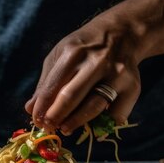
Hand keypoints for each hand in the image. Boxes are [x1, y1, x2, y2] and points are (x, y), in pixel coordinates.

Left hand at [25, 14, 140, 134]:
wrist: (121, 33)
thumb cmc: (83, 48)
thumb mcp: (60, 55)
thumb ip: (46, 82)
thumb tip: (30, 109)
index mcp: (73, 53)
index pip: (52, 86)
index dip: (42, 107)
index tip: (36, 120)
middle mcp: (96, 63)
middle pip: (72, 98)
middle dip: (56, 117)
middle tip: (49, 127)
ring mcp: (116, 75)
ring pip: (94, 107)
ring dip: (76, 122)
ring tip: (65, 129)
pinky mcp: (132, 87)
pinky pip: (116, 113)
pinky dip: (104, 124)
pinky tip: (93, 125)